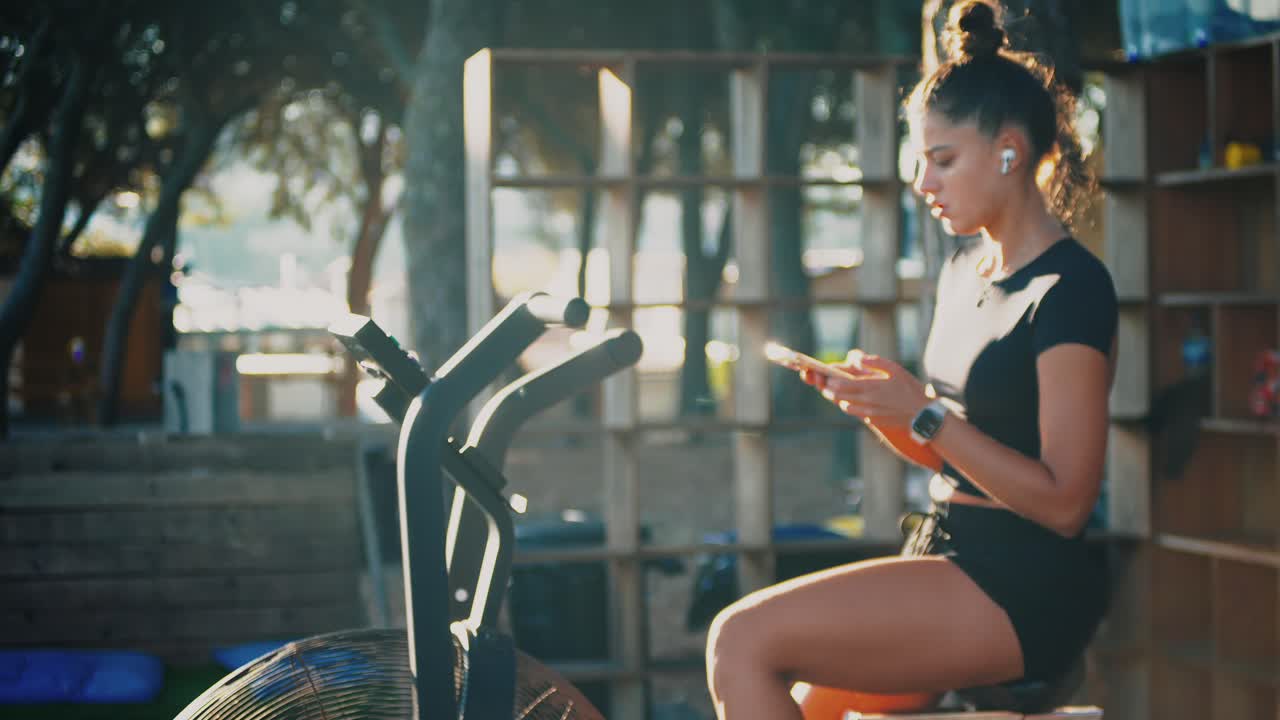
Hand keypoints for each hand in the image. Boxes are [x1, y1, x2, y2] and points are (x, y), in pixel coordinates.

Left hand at [803, 350, 930, 428]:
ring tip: (837, 392)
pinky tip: (854, 401)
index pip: (842, 384)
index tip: (826, 375)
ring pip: (846, 407)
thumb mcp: (895, 369)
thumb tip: (856, 359)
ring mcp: (869, 413)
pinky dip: (852, 407)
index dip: (831, 380)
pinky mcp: (873, 421)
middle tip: (826, 384)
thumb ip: (874, 362)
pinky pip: (857, 414)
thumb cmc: (910, 389)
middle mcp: (867, 402)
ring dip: (840, 400)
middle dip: (830, 390)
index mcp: (870, 387)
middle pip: (839, 396)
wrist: (922, 415)